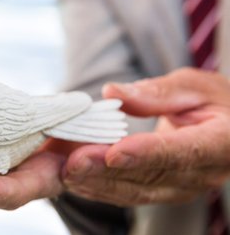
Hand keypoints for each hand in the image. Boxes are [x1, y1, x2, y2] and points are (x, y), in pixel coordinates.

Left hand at [62, 68, 229, 205]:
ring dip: (97, 183)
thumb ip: (156, 92)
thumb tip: (112, 93)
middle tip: (72, 162)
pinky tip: (75, 180)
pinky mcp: (161, 190)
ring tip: (65, 172)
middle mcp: (200, 174)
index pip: (181, 152)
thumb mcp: (194, 87)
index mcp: (219, 144)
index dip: (146, 153)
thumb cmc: (213, 103)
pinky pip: (128, 192)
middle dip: (106, 171)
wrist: (227, 129)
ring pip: (134, 190)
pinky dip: (99, 188)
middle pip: (149, 176)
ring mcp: (179, 187)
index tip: (113, 153)